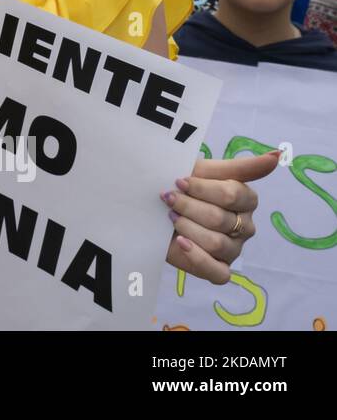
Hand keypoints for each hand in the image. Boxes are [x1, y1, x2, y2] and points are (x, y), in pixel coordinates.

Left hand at [163, 151, 279, 283]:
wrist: (152, 208)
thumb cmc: (180, 187)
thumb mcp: (205, 171)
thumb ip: (242, 167)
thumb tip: (277, 155)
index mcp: (246, 200)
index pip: (231, 194)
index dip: (202, 188)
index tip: (178, 180)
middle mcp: (244, 226)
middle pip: (220, 219)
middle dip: (188, 206)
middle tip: (168, 198)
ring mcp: (233, 250)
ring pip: (216, 243)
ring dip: (186, 227)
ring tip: (171, 217)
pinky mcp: (218, 270)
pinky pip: (219, 274)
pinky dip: (197, 257)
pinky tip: (181, 242)